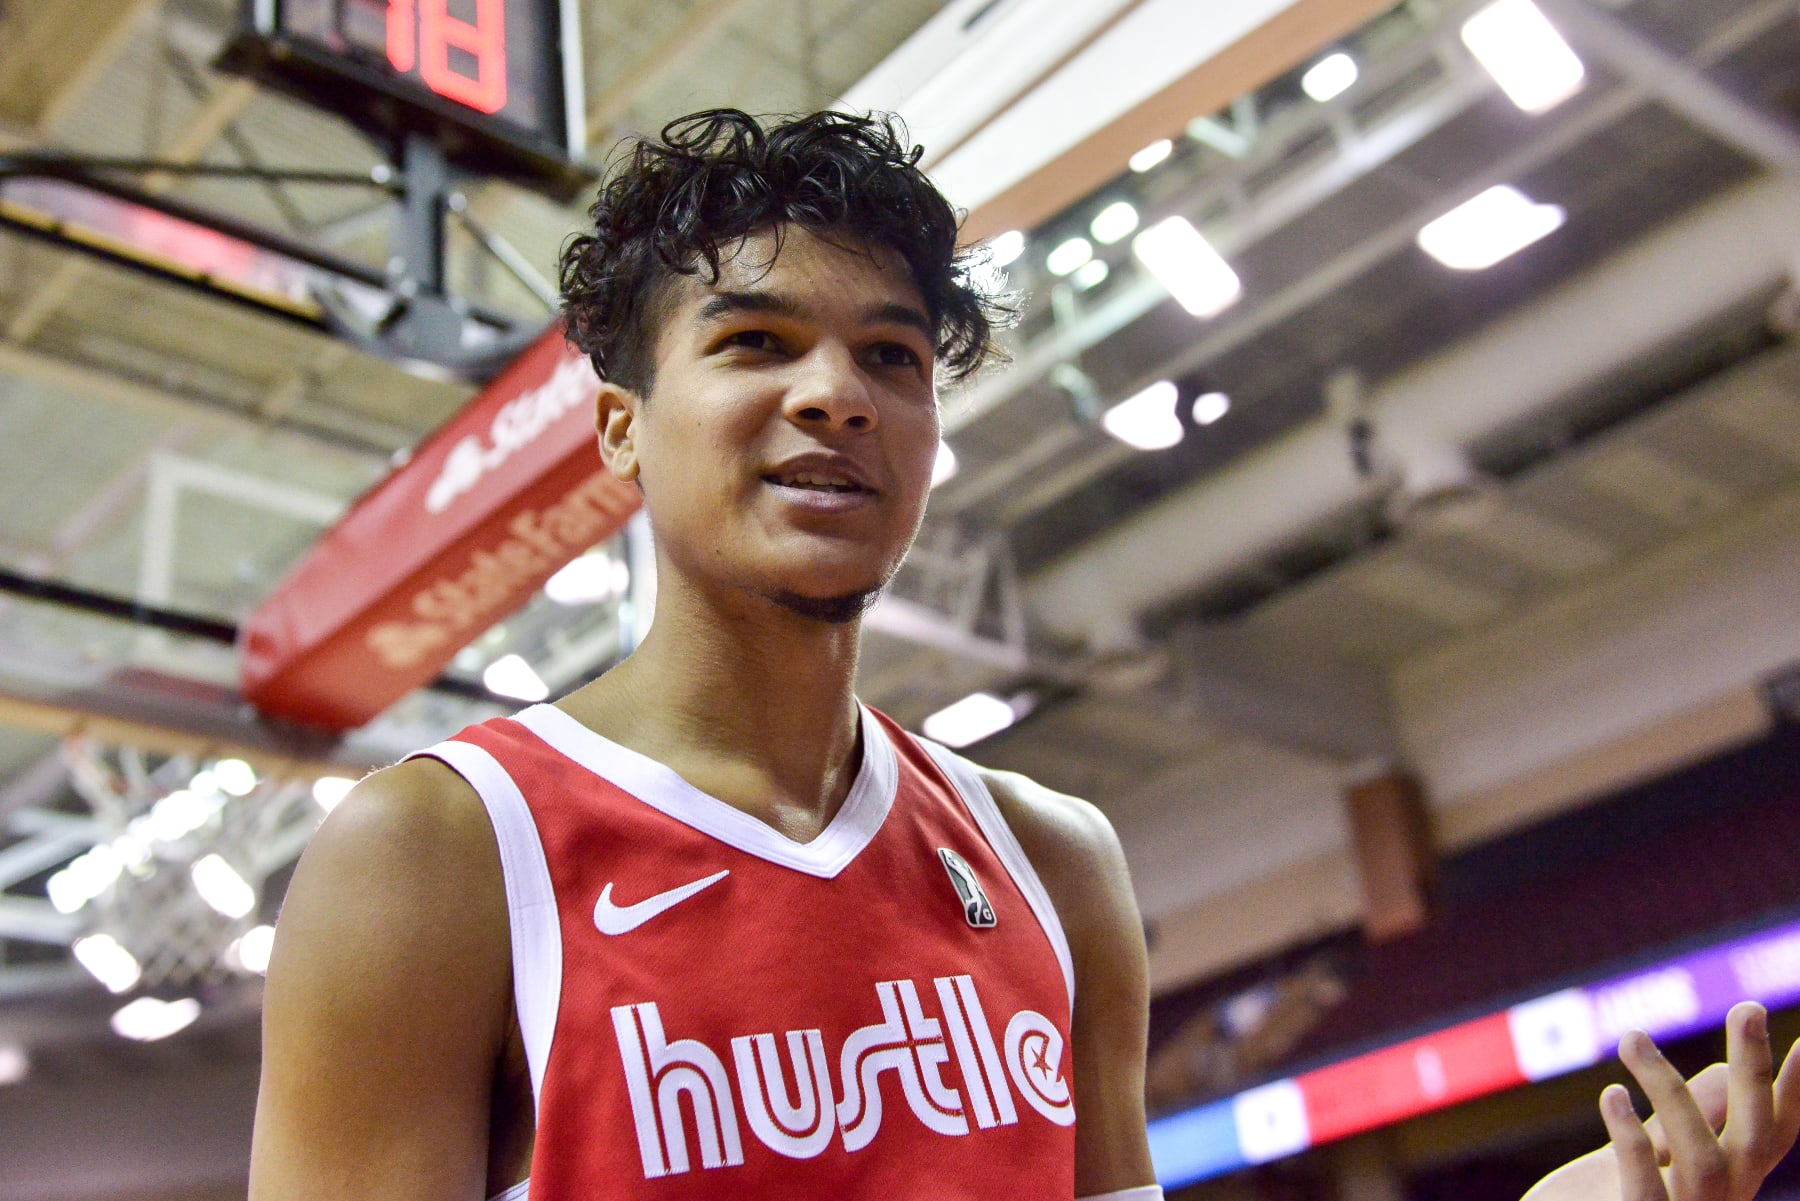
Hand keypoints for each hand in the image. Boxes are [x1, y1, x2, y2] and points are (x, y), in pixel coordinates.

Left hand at [1524, 1002, 1799, 1200]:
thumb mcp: (1653, 1157)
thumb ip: (1687, 1120)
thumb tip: (1729, 1070)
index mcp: (1726, 1180)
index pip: (1772, 1133)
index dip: (1793, 1091)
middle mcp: (1719, 1200)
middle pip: (1753, 1135)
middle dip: (1756, 1071)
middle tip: (1748, 1007)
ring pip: (1702, 1155)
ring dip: (1671, 1091)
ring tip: (1632, 1038)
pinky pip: (1645, 1186)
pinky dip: (1631, 1138)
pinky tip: (1612, 1095)